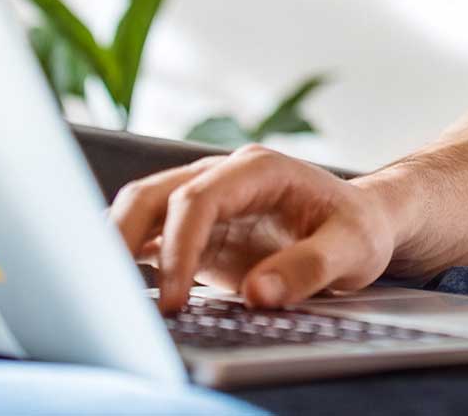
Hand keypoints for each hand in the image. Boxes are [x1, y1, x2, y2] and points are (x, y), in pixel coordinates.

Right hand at [109, 144, 401, 313]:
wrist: (361, 225)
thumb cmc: (359, 228)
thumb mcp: (353, 248)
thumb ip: (309, 268)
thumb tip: (259, 294)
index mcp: (258, 170)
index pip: (198, 199)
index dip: (179, 247)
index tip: (174, 297)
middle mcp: (223, 178)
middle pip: (152, 196)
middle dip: (123, 239)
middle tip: (115, 294)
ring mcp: (206, 203)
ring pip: (141, 213)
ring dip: (117, 247)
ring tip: (106, 294)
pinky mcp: (198, 233)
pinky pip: (151, 240)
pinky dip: (130, 261)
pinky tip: (120, 291)